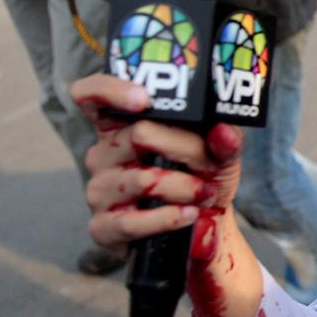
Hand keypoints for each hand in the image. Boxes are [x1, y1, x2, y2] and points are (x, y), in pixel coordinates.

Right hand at [75, 74, 263, 316]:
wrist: (202, 226)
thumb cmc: (200, 178)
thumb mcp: (220, 154)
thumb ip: (225, 140)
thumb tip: (224, 131)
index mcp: (121, 125)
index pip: (91, 94)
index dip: (110, 89)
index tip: (144, 100)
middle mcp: (102, 154)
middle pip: (137, 134)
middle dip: (185, 148)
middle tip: (210, 163)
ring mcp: (99, 190)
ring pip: (141, 179)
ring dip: (183, 187)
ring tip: (206, 193)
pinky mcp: (103, 227)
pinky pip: (132, 221)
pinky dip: (168, 218)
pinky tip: (189, 216)